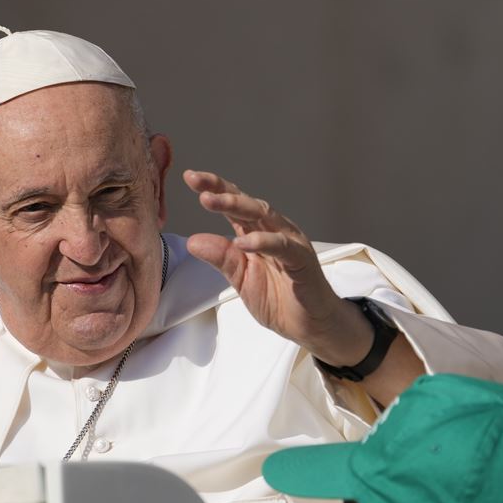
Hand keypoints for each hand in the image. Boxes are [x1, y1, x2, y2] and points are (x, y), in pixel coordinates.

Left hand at [182, 169, 370, 366]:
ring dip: (237, 206)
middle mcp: (274, 231)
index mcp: (257, 233)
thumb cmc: (280, 299)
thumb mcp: (241, 279)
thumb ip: (221, 258)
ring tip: (211, 201)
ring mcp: (290, 243)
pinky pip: (282, 246)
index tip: (190, 177)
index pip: (234, 206)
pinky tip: (243, 242)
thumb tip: (193, 241)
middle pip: (247, 204)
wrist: (311, 326)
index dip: (214, 189)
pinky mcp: (302, 260)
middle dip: (221, 191)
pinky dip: (262, 241)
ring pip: (264, 216)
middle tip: (198, 184)